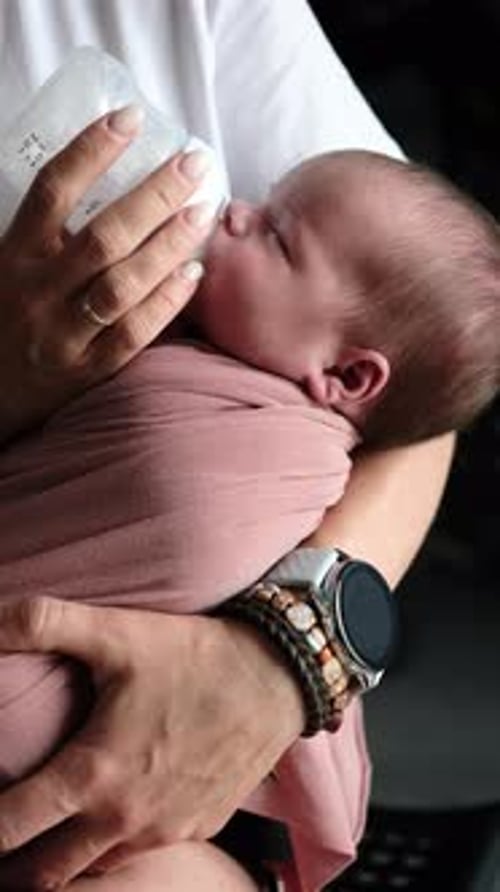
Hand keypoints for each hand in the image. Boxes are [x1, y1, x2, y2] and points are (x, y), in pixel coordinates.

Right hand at [0, 108, 212, 442]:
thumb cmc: (5, 315)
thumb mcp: (8, 265)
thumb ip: (44, 231)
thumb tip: (102, 179)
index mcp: (14, 254)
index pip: (53, 190)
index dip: (91, 150)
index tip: (131, 118)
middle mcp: (37, 291)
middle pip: (102, 236)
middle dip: (153, 195)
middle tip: (193, 164)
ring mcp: (62, 334)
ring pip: (122, 285)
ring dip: (167, 246)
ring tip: (202, 211)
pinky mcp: (86, 371)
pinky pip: (133, 334)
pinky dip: (165, 303)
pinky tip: (193, 274)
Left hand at [0, 598, 303, 889]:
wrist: (279, 675)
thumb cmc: (195, 654)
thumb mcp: (115, 631)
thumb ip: (40, 623)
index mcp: (95, 774)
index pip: (8, 829)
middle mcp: (125, 818)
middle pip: (43, 875)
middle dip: (14, 863)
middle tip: (5, 835)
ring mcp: (165, 831)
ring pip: (93, 868)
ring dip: (63, 856)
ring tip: (50, 827)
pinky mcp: (198, 828)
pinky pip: (142, 853)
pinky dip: (115, 845)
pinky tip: (115, 810)